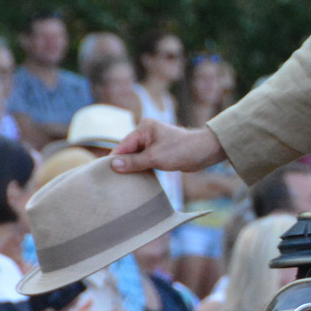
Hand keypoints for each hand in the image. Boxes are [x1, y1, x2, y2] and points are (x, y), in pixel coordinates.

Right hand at [111, 120, 226, 174]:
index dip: (115, 159)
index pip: (123, 145)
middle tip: (114, 181)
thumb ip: (134, 162)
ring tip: (124, 181)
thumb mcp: (155, 158)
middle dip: (123, 164)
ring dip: (132, 167)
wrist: (206, 152)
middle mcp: (146, 133)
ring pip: (135, 157)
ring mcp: (153, 142)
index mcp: (144, 128)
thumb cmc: (182, 150)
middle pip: (127, 151)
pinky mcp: (159, 151)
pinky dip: (141, 168)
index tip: (105, 174)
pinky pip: (144, 160)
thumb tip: (113, 165)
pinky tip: (136, 179)